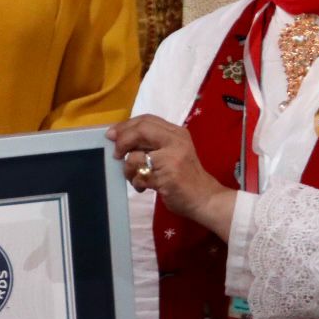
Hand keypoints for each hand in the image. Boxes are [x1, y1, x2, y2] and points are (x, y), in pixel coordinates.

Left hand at [107, 114, 235, 239]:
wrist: (205, 198)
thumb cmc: (185, 176)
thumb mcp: (173, 151)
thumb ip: (152, 142)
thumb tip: (119, 138)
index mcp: (177, 133)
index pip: (146, 120)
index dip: (125, 126)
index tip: (112, 135)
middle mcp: (176, 142)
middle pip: (140, 131)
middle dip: (122, 141)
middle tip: (116, 154)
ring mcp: (172, 159)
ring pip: (135, 156)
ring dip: (128, 169)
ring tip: (135, 177)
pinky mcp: (167, 177)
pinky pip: (140, 176)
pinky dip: (137, 183)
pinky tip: (143, 186)